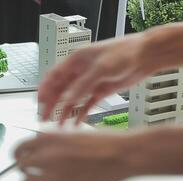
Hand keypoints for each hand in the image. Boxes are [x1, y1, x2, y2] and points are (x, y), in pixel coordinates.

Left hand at [15, 133, 134, 180]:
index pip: (19, 147)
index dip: (16, 154)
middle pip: (20, 165)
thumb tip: (39, 147)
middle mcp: (47, 154)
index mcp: (49, 137)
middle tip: (28, 169)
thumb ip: (53, 140)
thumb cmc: (103, 142)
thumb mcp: (72, 133)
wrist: (121, 154)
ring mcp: (54, 173)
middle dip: (23, 167)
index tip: (18, 157)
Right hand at [38, 33, 155, 124]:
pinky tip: (75, 122)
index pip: (54, 76)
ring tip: (58, 124)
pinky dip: (80, 113)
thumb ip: (83, 84)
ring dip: (64, 111)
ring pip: (72, 99)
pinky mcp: (100, 91)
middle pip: (60, 90)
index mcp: (75, 61)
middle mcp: (80, 72)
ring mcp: (90, 82)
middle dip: (51, 104)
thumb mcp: (100, 68)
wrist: (144, 57)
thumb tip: (67, 99)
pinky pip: (86, 104)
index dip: (45, 89)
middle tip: (44, 117)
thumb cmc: (123, 53)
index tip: (39, 103)